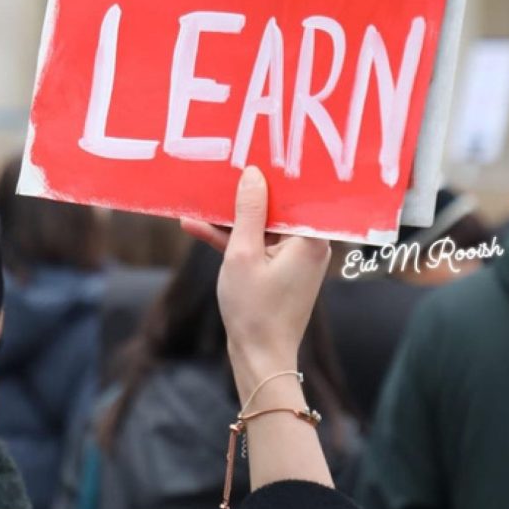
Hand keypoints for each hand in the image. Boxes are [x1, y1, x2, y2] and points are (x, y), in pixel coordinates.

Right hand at [181, 167, 329, 400]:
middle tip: (225, 167)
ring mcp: (295, 258)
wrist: (259, 358)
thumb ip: (248, 212)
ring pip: (262, 225)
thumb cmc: (254, 310)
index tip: (257, 151)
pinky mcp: (280, 271)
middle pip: (278, 207)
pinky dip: (232, 239)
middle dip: (249, 192)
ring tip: (199, 201)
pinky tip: (197, 227)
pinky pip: (257, 245)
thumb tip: (253, 175)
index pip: (298, 193)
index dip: (277, 172)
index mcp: (310, 238)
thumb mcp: (242, 254)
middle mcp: (309, 244)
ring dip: (232, 218)